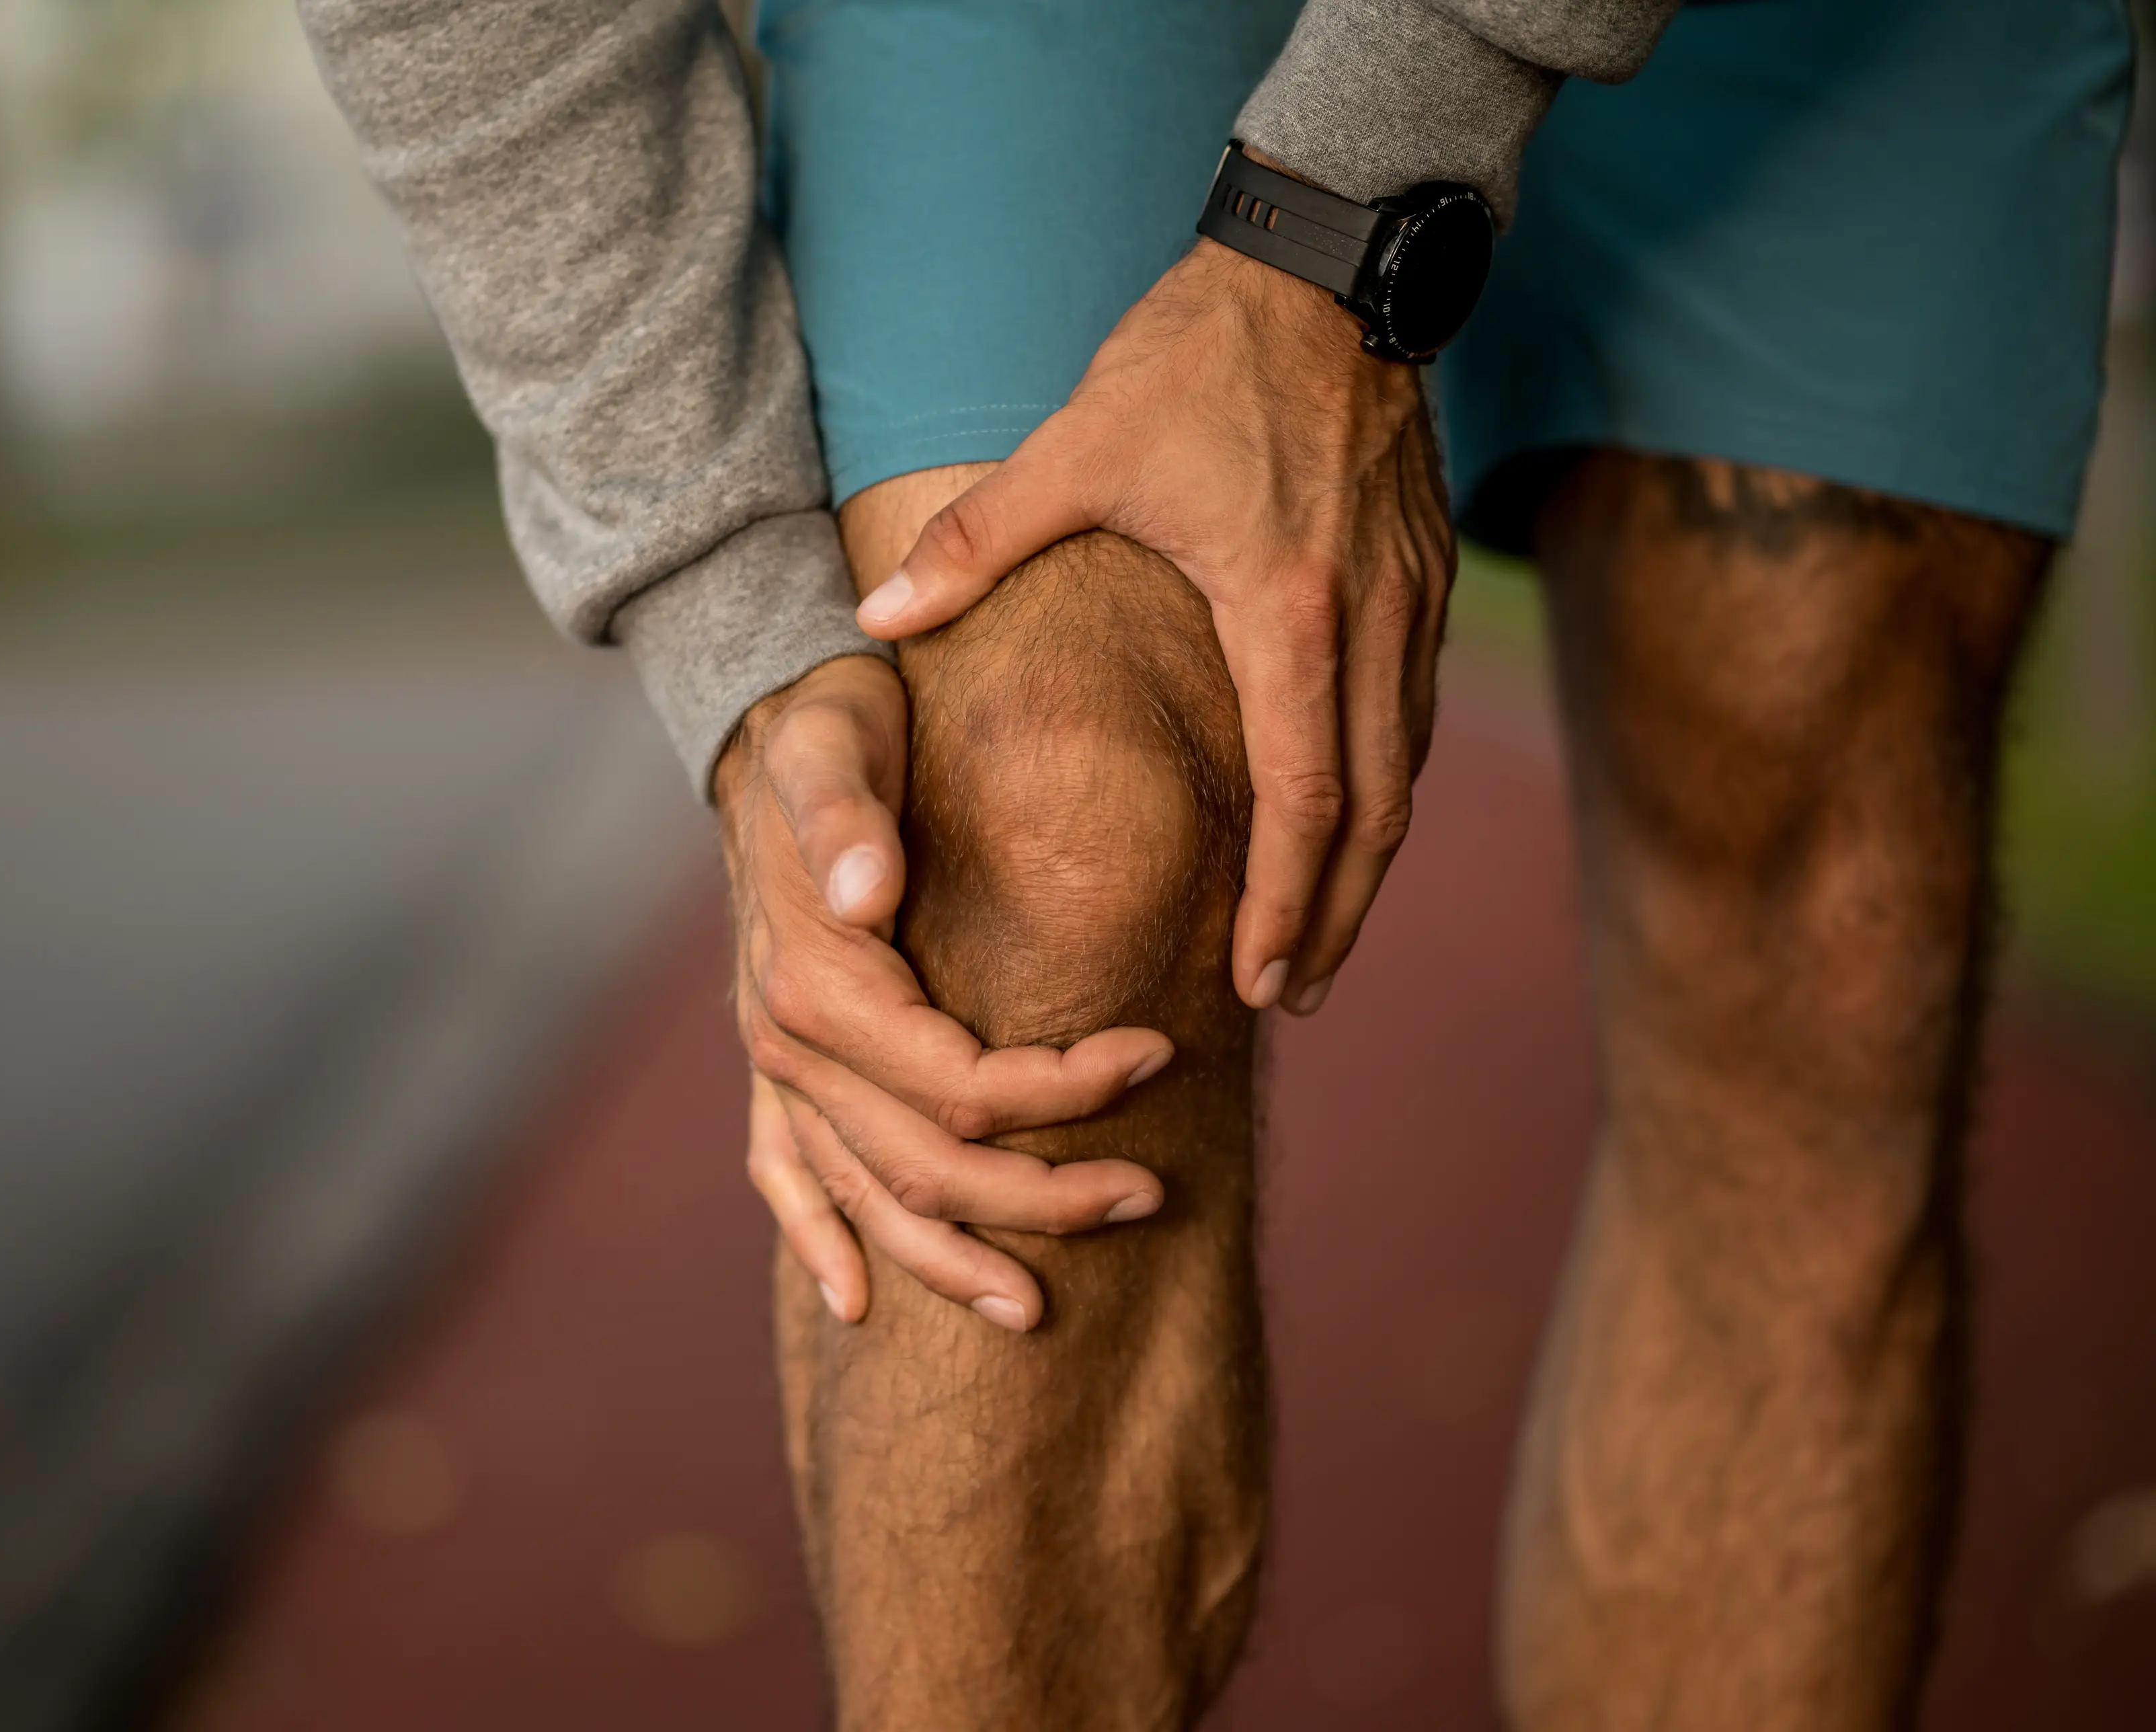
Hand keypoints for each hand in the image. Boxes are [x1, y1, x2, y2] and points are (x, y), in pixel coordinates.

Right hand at [719, 655, 1174, 1330]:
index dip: (1064, 1090)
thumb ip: (844, 817)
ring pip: (869, 1201)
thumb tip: (870, 890)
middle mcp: (785, 1046)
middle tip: (1153, 1192)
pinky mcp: (774, 1072)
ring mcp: (775, 1070)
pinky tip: (860, 1305)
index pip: (959, 1084)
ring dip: (956, 1260)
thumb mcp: (834, 743)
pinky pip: (786, 1179)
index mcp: (814, 985)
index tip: (1159, 1051)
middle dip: (1044, 1196)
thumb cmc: (829, 730)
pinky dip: (820, 1244)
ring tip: (1041, 1308)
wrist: (772, 729)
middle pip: (929, 1167)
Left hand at [854, 235, 1452, 1014]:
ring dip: (1366, 864)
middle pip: (1372, 815)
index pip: (1300, 801)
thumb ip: (974, 543)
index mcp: (1287, 614)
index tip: (1253, 981)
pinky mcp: (1426, 574)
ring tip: (1319, 938)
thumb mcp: (1077, 447)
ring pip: (1406, 772)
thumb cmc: (1201, 357)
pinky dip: (1384, 787)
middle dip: (1332, 918)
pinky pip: (1414, 715)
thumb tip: (872, 612)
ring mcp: (1412, 601)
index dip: (1280, 903)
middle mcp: (1371, 623)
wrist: (1328, 265)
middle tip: (1289, 996)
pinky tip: (1348, 821)